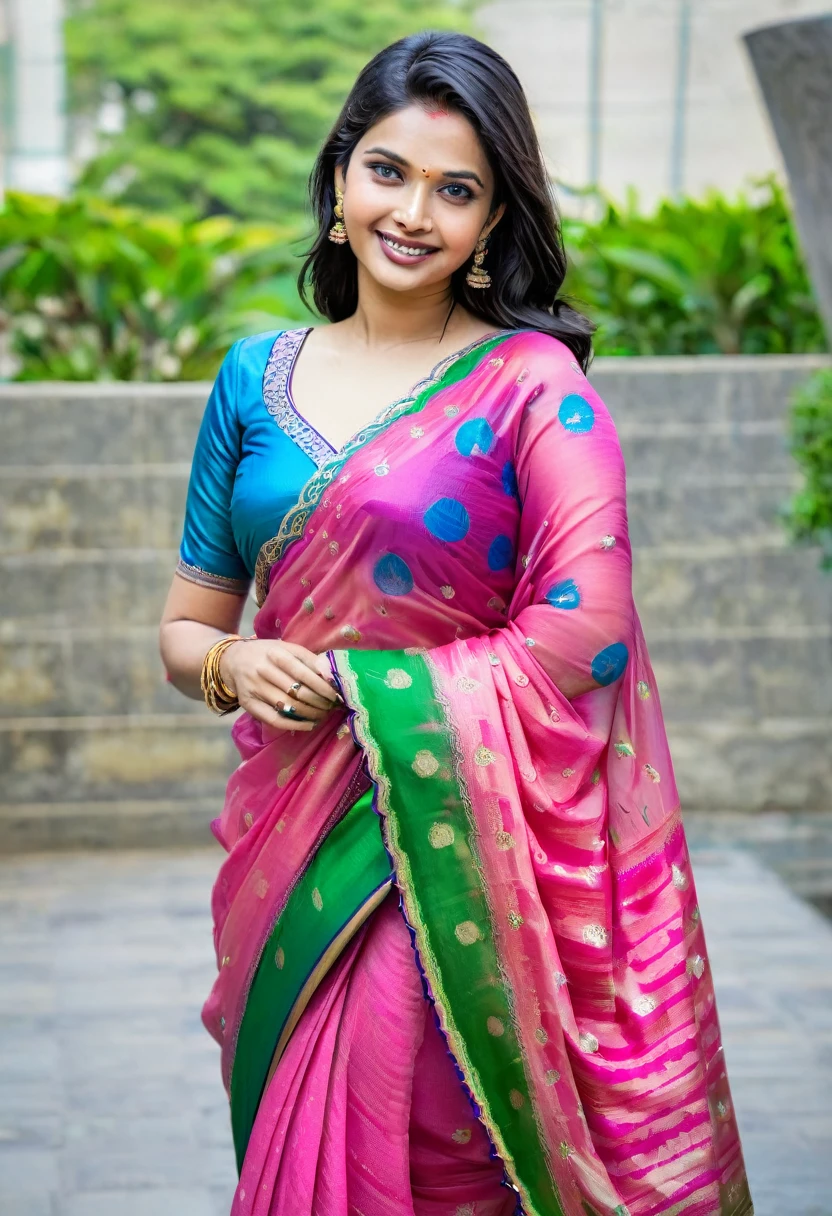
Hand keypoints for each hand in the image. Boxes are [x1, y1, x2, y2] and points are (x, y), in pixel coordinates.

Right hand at [219, 639, 342, 731]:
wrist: (233, 660)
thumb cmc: (267, 654)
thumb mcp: (286, 648)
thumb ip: (309, 659)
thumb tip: (331, 674)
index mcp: (276, 653)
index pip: (304, 673)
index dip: (323, 687)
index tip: (337, 695)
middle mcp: (263, 670)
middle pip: (298, 692)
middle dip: (320, 702)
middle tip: (332, 707)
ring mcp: (254, 688)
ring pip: (288, 706)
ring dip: (310, 714)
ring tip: (323, 714)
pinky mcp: (248, 704)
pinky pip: (274, 719)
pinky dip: (294, 725)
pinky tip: (308, 724)